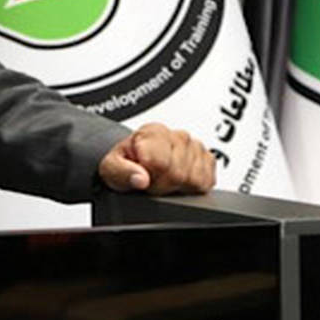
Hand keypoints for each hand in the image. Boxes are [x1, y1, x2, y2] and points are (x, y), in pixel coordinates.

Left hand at [97, 122, 215, 194]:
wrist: (136, 158)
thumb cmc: (125, 161)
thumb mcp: (111, 168)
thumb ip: (122, 172)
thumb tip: (141, 179)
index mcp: (154, 132)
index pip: (162, 164)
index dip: (150, 179)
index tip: (142, 178)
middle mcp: (177, 135)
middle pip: (179, 174)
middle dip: (164, 185)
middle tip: (152, 180)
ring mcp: (195, 146)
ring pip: (195, 179)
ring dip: (179, 187)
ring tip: (164, 179)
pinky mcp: (208, 158)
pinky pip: (208, 181)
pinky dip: (194, 186)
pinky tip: (179, 180)